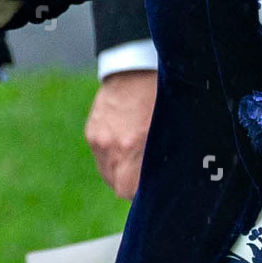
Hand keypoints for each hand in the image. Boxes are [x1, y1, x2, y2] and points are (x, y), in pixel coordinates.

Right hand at [84, 70, 156, 199]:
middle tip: (145, 174)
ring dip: (120, 171)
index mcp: (133, 147)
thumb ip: (163, 157)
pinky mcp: (91, 132)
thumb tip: (165, 181)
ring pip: (107, 172)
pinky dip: (111, 155)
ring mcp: (98, 140)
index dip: (139, 194)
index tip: (151, 189)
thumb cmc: (159, 97)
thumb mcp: (170, 128)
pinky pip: (100, 156)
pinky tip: (124, 142)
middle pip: (117, 185)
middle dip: (131, 184)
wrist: (134, 69)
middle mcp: (111, 146)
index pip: (127, 191)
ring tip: (135, 157)